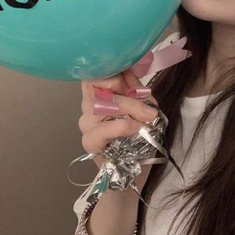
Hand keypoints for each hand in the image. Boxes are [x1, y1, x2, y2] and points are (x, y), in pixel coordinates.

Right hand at [78, 67, 158, 188]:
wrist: (137, 167)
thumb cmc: (139, 133)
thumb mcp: (143, 104)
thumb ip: (136, 86)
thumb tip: (130, 66)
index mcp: (98, 92)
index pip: (94, 72)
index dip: (110, 71)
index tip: (130, 75)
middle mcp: (88, 105)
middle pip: (96, 86)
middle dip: (124, 91)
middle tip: (148, 105)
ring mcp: (86, 123)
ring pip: (101, 105)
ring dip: (129, 108)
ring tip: (148, 116)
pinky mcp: (89, 142)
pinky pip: (103, 129)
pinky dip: (123, 126)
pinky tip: (136, 128)